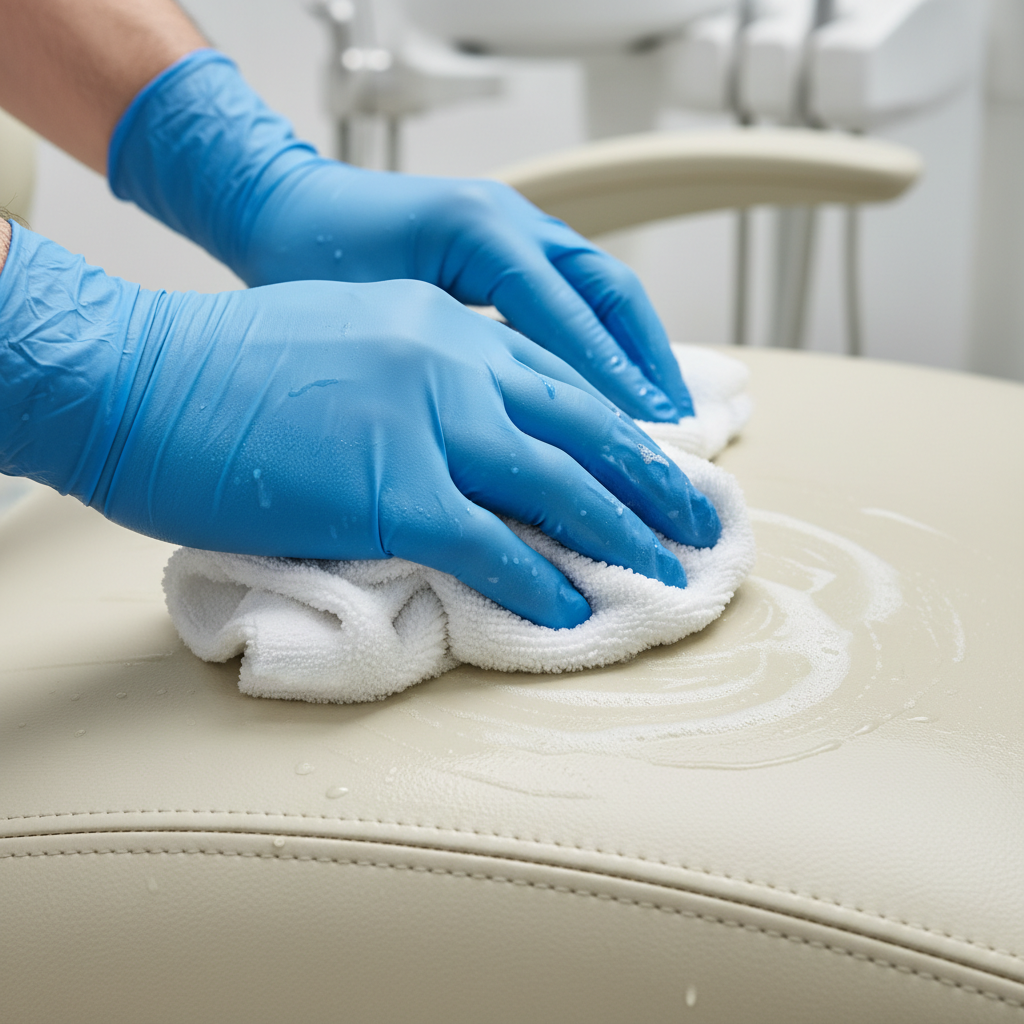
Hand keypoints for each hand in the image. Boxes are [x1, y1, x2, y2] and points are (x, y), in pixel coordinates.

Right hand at [0, 225, 719, 628]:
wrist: (138, 374)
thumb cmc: (222, 369)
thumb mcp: (344, 344)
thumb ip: (415, 382)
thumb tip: (457, 439)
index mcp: (439, 325)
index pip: (555, 379)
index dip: (617, 428)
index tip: (656, 465)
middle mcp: (449, 360)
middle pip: (580, 425)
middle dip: (650, 480)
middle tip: (697, 522)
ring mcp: (424, 420)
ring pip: (556, 482)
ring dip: (621, 535)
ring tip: (667, 573)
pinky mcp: (391, 485)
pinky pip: (490, 540)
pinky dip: (537, 579)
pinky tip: (571, 608)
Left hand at [110, 50, 692, 422]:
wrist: (280, 208)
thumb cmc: (305, 268)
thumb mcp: (368, 321)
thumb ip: (440, 367)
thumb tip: (504, 440)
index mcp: (477, 232)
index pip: (564, 315)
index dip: (607, 382)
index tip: (642, 442)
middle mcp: (509, 220)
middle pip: (608, 294)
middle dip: (646, 366)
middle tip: (675, 432)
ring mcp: (515, 223)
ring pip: (602, 287)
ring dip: (638, 350)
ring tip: (664, 416)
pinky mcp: (509, 240)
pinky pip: (575, 288)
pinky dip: (604, 337)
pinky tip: (614, 385)